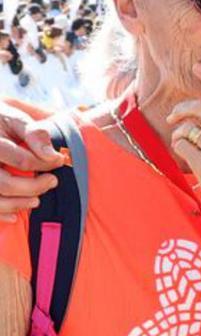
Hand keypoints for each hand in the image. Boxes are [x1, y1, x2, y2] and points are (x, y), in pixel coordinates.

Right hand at [0, 102, 65, 222]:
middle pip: (4, 184)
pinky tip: (14, 216)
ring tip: (36, 201)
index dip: (45, 164)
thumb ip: (34, 134)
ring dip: (16, 204)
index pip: (21, 160)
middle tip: (52, 182)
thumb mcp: (15, 119)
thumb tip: (55, 156)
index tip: (60, 161)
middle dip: (32, 187)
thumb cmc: (0, 123)